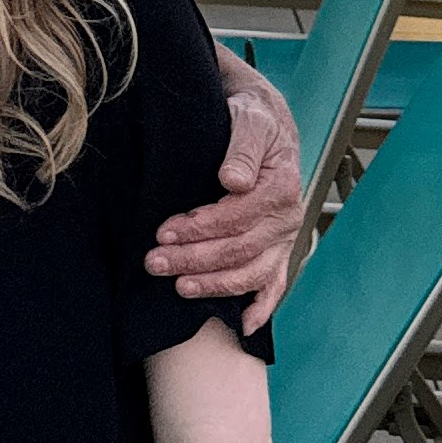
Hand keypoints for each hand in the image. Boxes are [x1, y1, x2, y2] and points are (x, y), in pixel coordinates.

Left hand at [145, 43, 301, 333]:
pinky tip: (242, 325)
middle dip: (194, 258)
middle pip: (240, 248)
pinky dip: (262, 307)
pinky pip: (275, 284)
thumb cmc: (251, 117)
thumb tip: (233, 180)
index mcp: (281, 186)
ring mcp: (283, 237)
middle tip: (154, 261)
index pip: (238, 217)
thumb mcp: (247, 119)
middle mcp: (287, 217)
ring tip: (178, 287)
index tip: (164, 231)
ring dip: (214, 283)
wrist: (265, 120)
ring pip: (252, 271)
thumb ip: (241, 147)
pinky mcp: (278, 248)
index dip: (200, 228)